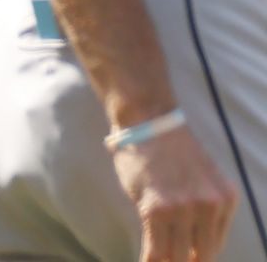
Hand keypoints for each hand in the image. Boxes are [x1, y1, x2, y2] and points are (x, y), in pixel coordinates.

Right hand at [110, 126, 238, 261]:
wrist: (149, 123)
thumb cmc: (170, 151)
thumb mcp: (202, 180)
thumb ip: (204, 209)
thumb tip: (191, 244)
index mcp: (226, 199)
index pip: (215, 246)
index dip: (198, 258)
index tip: (185, 260)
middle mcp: (210, 206)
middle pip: (200, 255)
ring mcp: (183, 208)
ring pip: (177, 255)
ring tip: (157, 261)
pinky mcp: (156, 209)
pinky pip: (155, 248)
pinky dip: (149, 259)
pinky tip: (145, 261)